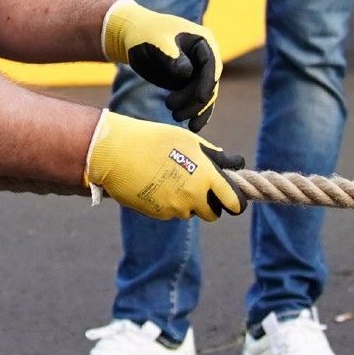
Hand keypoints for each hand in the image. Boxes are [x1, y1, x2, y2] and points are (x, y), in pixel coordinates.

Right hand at [85, 113, 243, 220]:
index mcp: (206, 176)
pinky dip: (169, 203)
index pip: (235, 202)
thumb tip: (233, 163)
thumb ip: (212, 156)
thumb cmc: (154, 140)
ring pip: (191, 213)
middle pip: (213, 214)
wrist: (117, 153)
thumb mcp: (188, 140)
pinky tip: (157, 185)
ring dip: (188, 203)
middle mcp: (194, 195)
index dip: (236, 202)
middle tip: (201, 190)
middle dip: (211, 205)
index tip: (233, 199)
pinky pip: (171, 212)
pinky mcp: (159, 214)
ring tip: (172, 180)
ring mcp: (175, 207)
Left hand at [103, 0, 219, 128]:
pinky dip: (193, 112)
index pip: (211, 65)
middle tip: (175, 111)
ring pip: (203, 96)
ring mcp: (198, 71)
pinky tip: (191, 127)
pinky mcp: (188, 83)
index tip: (201, 98)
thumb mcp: (156, 40)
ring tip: (175, 116)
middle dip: (196, 101)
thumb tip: (186, 73)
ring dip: (193, 109)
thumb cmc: (144, 33)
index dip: (207, 82)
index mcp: (203, 41)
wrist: (132, 36)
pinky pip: (195, 101)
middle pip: (208, 83)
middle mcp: (205, 57)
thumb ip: (171, 56)